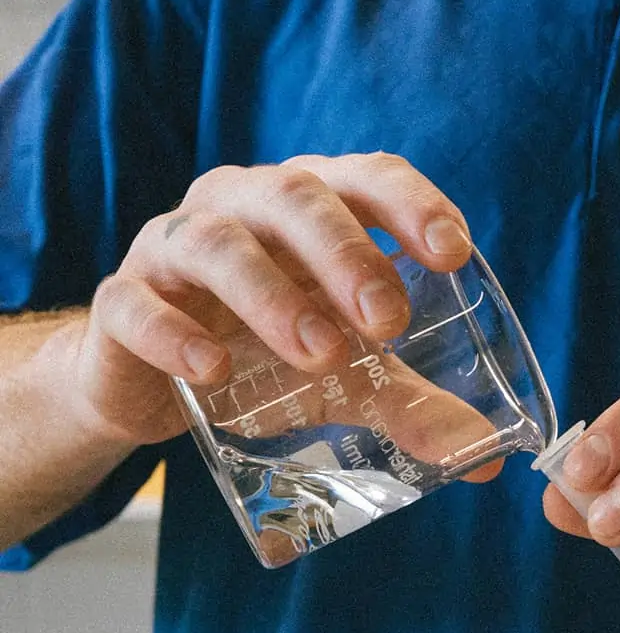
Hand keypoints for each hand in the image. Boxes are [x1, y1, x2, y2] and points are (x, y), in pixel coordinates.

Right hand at [68, 152, 473, 447]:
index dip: (411, 203)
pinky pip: (135, 304)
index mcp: (307, 207)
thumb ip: (410, 403)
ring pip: (216, 243)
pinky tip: (212, 372)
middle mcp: (240, 207)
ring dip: (273, 296)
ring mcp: (173, 248)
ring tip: (322, 355)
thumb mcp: (344, 377)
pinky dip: (174, 334)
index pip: (364, 176)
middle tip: (387, 319)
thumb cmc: (262, 352)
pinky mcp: (122, 303)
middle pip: (294, 198)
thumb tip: (485, 455)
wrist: (148, 382)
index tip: (452, 253)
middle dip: (347, 253)